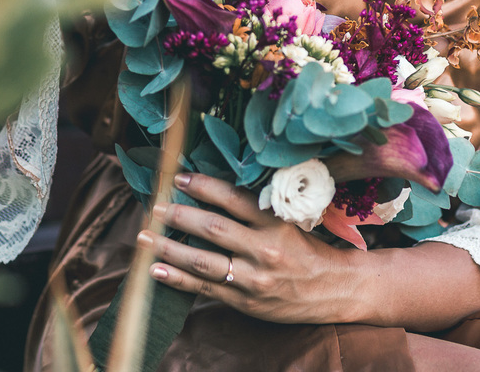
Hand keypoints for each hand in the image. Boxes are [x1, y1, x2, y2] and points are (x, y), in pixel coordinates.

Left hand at [137, 173, 361, 324]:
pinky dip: (176, 278)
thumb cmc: (310, 250)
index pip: (234, 199)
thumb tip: (215, 190)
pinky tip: (155, 269)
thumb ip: (258, 209)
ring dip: (168, 247)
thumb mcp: (291, 221)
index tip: (179, 177)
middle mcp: (264, 249)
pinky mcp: (246, 301)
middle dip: (179, 215)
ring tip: (143, 237)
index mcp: (276, 223)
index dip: (204, 186)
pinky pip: (205, 288)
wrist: (336, 289)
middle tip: (155, 206)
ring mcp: (254, 278)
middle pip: (212, 228)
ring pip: (202, 260)